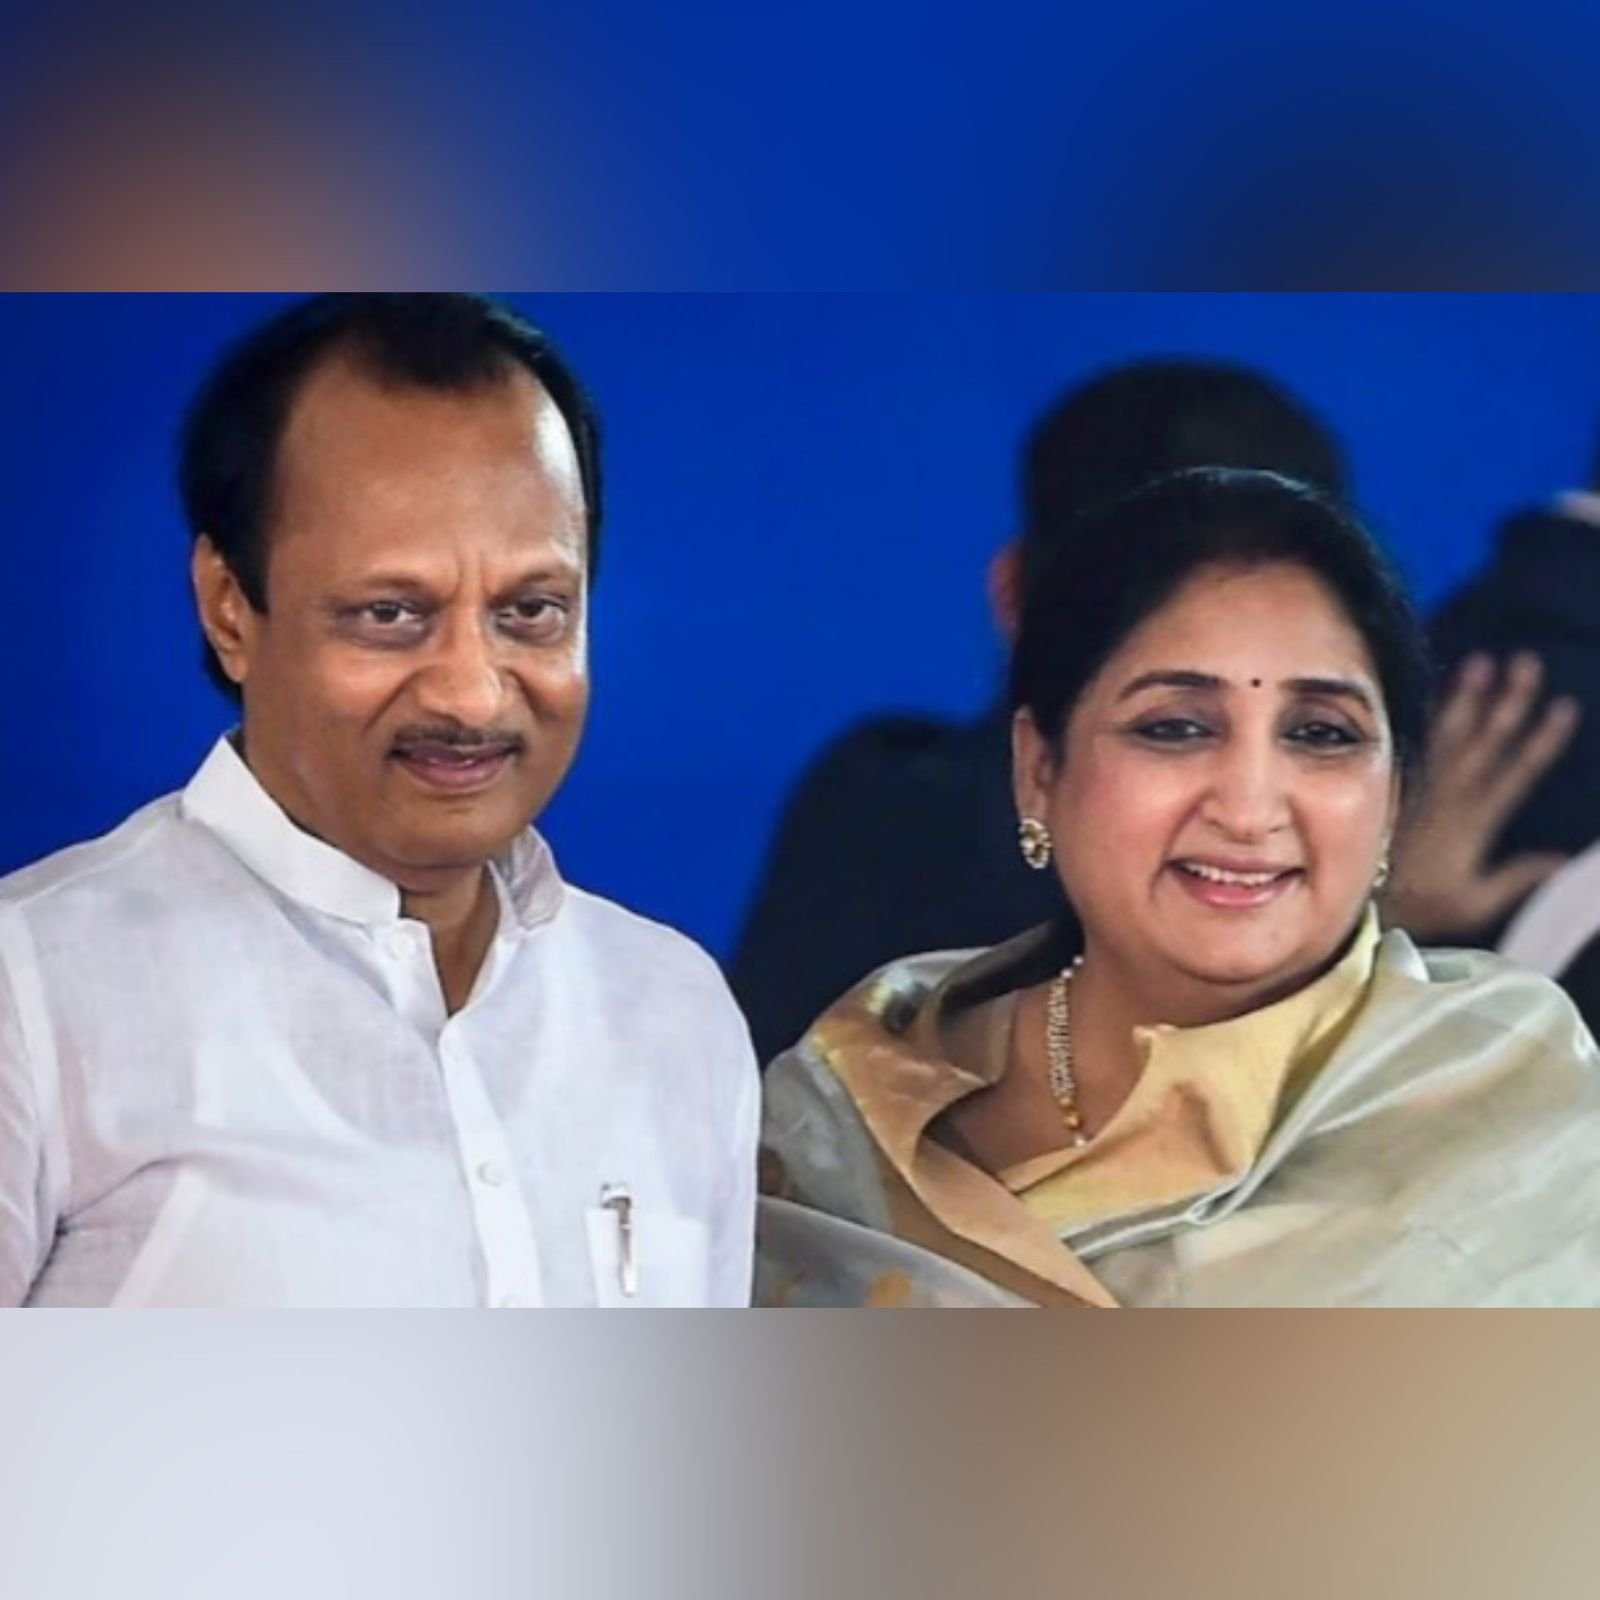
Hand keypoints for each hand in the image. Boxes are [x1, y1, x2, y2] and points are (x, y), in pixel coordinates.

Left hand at [1384, 652, 1579, 941]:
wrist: (1356, 900)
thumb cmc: (1419, 906)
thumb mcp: (1473, 902)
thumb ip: (1516, 878)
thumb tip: (1564, 858)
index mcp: (1472, 822)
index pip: (1515, 773)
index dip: (1541, 740)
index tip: (1565, 706)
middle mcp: (1448, 796)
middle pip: (1485, 742)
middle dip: (1509, 702)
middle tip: (1527, 662)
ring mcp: (1421, 786)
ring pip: (1451, 734)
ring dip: (1469, 697)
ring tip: (1484, 661)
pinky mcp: (1398, 781)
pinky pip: (1418, 741)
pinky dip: (1432, 713)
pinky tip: (1444, 685)